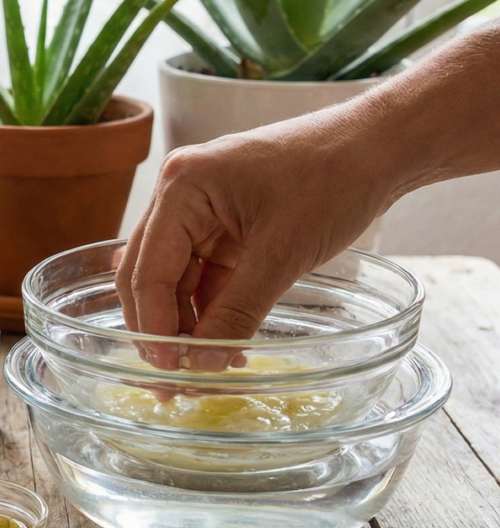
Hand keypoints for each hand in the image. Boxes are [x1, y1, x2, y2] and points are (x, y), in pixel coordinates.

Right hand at [115, 107, 395, 368]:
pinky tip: (227, 343)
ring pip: (175, 281)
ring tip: (209, 368)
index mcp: (181, 188)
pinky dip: (212, 310)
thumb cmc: (333, 178)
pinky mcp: (224, 225)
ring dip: (188, 324)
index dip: (153, 326)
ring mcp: (200, 210)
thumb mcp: (282, 254)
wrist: (380, 145)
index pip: (146, 270)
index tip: (168, 372)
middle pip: (149, 276)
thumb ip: (236, 312)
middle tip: (172, 382)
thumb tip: (202, 365)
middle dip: (160, 329)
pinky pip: (203, 276)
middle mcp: (179, 196)